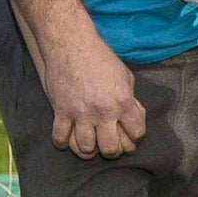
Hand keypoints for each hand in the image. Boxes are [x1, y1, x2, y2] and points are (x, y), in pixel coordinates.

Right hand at [41, 30, 146, 157]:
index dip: (134, 138)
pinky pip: (61, 138)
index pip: (136, 133)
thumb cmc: (101, 58)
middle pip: (111, 149)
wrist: (72, 45)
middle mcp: (103, 111)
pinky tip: (68, 139)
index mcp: (123, 102)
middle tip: (109, 145)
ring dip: (89, 151)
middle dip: (112, 151)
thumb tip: (133, 117)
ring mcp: (81, 113)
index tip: (129, 136)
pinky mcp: (61, 111)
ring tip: (90, 146)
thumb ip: (131, 100)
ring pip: (86, 149)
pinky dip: (64, 143)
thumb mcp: (125, 77)